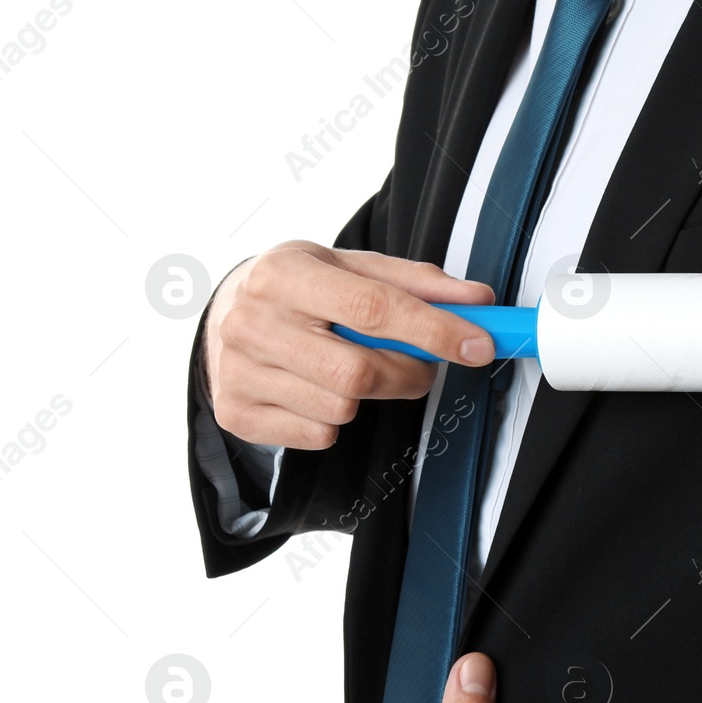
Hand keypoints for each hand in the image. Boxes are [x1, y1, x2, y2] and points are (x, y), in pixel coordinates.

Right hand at [204, 240, 496, 447]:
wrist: (223, 314)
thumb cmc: (298, 289)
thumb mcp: (349, 267)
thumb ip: (417, 283)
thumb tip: (479, 300)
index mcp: (284, 274)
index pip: (373, 307)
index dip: (435, 330)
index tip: (478, 345)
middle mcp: (253, 322)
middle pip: (359, 372)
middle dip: (408, 374)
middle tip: (419, 364)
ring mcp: (239, 372)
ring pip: (341, 409)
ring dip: (369, 397)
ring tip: (354, 367)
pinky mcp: (237, 413)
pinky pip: (318, 435)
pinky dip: (335, 419)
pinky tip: (319, 389)